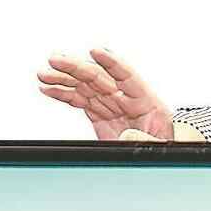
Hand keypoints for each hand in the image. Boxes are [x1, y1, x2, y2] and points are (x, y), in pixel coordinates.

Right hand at [37, 48, 173, 140]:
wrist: (162, 158)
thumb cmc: (166, 146)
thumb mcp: (162, 146)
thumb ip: (145, 139)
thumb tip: (128, 134)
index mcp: (148, 103)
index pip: (128, 76)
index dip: (112, 63)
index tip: (97, 51)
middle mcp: (128, 100)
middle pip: (100, 78)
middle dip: (77, 68)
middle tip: (56, 60)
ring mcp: (113, 107)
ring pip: (86, 87)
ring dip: (64, 78)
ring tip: (44, 73)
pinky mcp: (101, 117)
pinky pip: (81, 101)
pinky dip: (65, 94)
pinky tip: (49, 87)